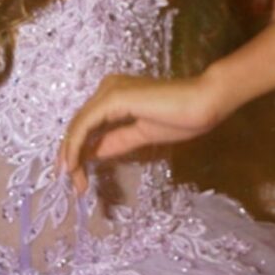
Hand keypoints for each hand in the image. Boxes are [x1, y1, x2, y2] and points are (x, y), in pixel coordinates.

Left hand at [59, 72, 234, 190]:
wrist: (203, 103)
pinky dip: (75, 147)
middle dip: (71, 157)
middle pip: (79, 125)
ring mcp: (109, 91)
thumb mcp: (141, 134)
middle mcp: (108, 88)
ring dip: (71, 156)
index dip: (79, 152)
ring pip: (77, 126)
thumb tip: (92, 154)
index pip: (88, 125)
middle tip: (74, 186)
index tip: (79, 179)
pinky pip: (85, 125)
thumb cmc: (182, 118)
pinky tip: (74, 166)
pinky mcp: (113, 98)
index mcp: (115, 95)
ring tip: (74, 182)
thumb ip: (116, 141)